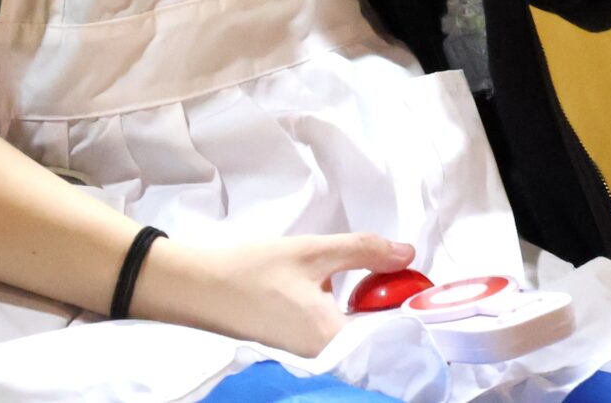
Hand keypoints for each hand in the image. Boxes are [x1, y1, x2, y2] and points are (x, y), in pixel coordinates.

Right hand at [133, 231, 412, 356]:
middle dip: (387, 304)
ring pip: (353, 335)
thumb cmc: (251, 270)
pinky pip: (333, 335)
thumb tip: (408, 253)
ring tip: (372, 278)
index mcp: (331, 340)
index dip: (406, 306)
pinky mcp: (295, 349)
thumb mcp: (313, 252)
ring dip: (365, 309)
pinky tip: (337, 290)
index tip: (415, 279)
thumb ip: (364, 252)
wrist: (196, 287)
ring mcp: (307, 357)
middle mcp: (323, 358)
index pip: (389, 333)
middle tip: (396, 272)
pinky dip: (343, 314)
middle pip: (374, 336)